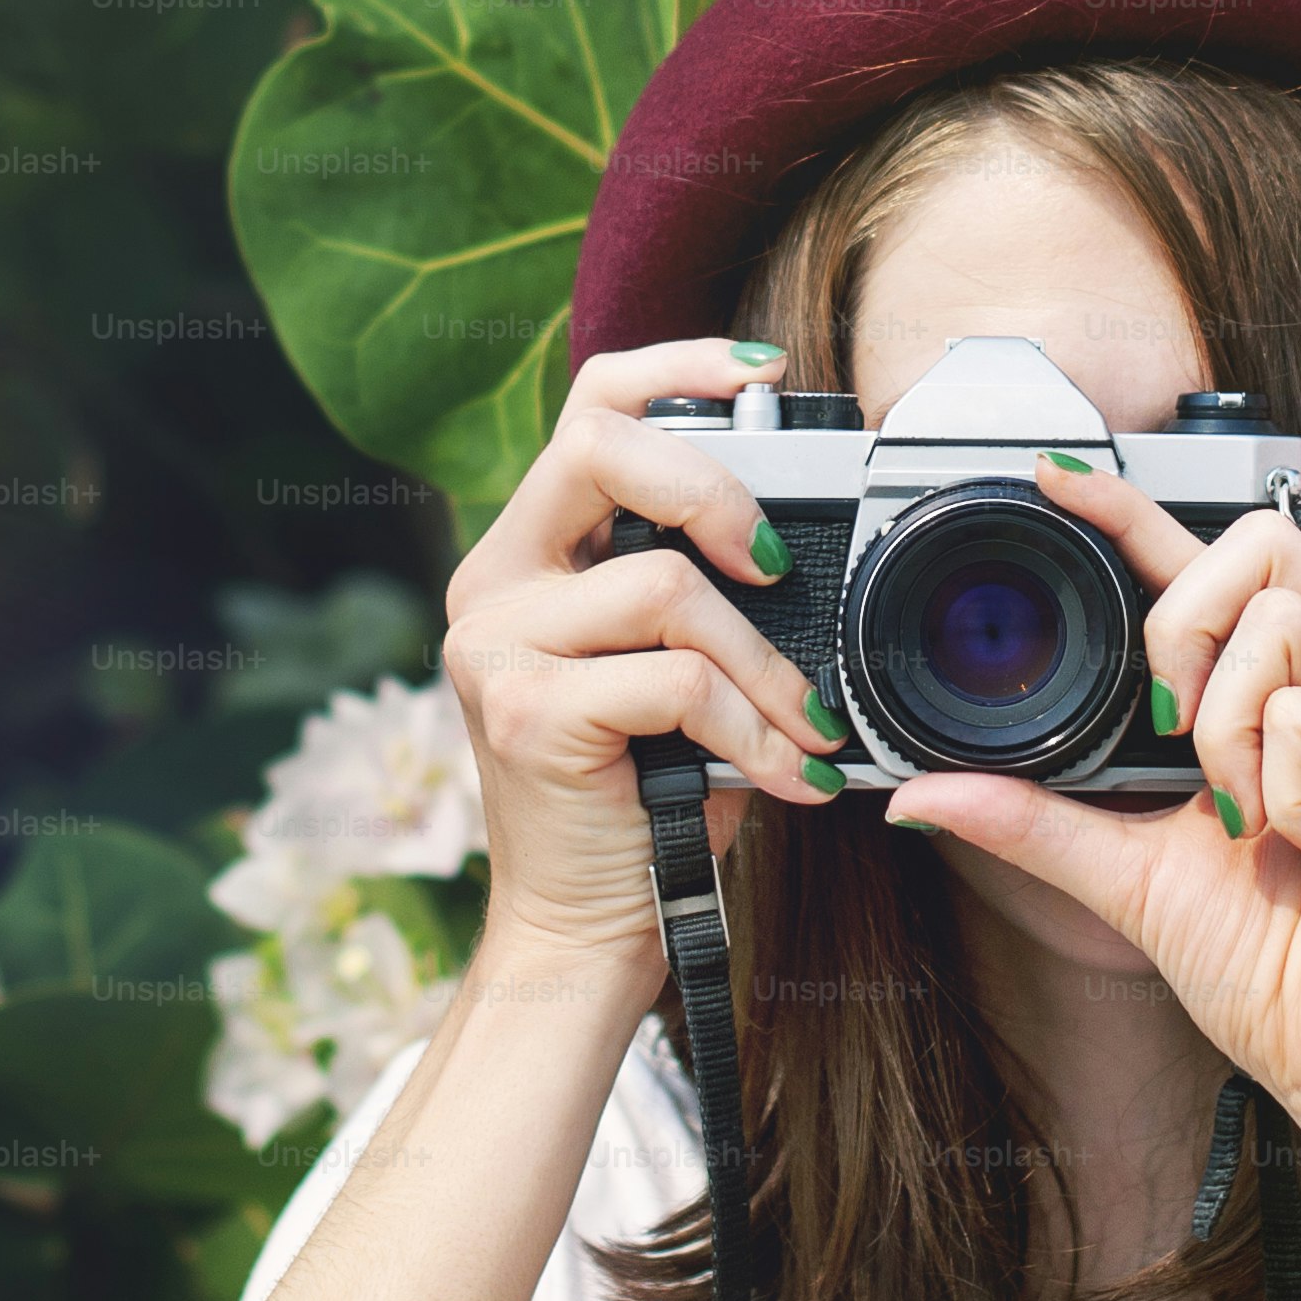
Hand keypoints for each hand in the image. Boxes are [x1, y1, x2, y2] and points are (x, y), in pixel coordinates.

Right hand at [442, 340, 844, 970]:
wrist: (586, 931)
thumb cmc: (649, 800)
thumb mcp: (677, 671)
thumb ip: (700, 591)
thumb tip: (806, 536)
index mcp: (527, 559)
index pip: (588, 412)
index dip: (672, 370)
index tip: (762, 375)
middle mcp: (492, 587)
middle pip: (599, 448)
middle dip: (716, 491)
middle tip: (781, 567)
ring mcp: (495, 647)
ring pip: (664, 586)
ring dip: (766, 665)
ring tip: (809, 730)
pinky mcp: (526, 713)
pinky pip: (674, 681)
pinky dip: (752, 729)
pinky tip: (791, 777)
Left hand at [881, 457, 1300, 1143]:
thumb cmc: (1266, 972)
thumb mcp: (1124, 875)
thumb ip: (1032, 818)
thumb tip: (919, 793)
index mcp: (1299, 693)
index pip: (1220, 563)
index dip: (1137, 510)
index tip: (1054, 477)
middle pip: (1262, 542)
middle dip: (1183, 629)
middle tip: (1177, 745)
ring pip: (1281, 621)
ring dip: (1225, 733)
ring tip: (1253, 822)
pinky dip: (1285, 791)